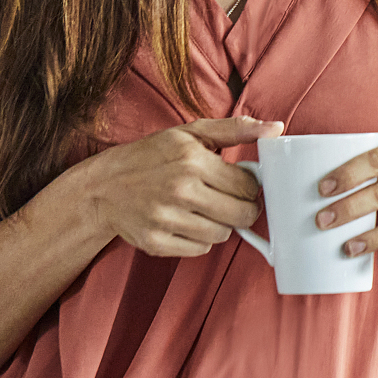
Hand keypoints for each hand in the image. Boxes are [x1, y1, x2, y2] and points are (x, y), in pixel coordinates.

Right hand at [76, 116, 282, 256]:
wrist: (102, 187)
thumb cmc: (151, 156)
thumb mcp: (190, 133)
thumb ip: (235, 129)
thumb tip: (276, 129)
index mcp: (192, 161)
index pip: (249, 186)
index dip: (250, 185)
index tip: (240, 182)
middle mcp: (179, 191)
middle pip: (242, 214)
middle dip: (242, 208)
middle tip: (230, 200)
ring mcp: (166, 219)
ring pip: (223, 234)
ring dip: (221, 224)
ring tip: (205, 208)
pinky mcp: (155, 242)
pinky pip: (200, 249)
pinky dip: (200, 238)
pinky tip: (187, 222)